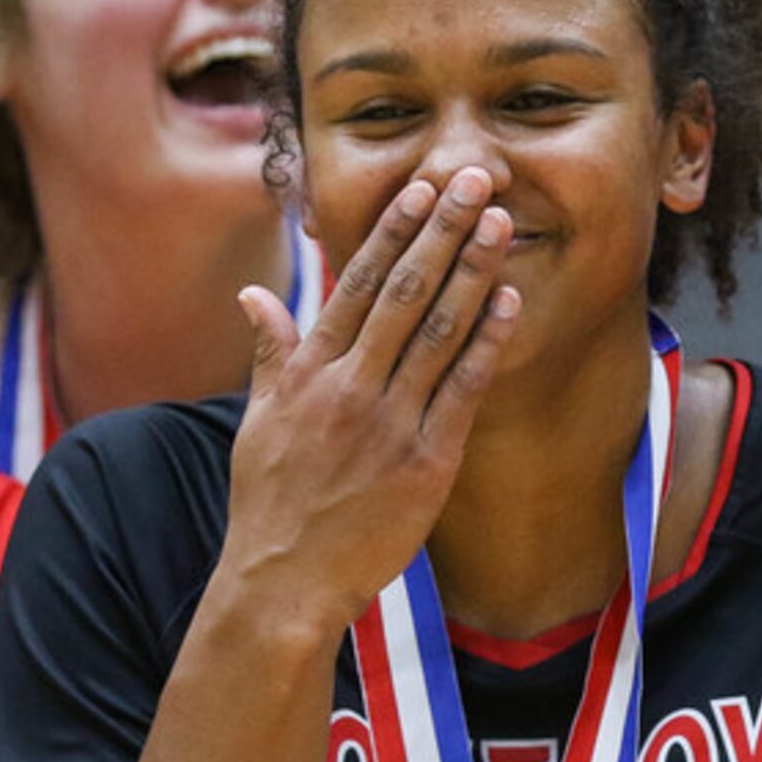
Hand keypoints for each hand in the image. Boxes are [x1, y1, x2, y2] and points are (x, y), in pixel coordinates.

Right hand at [216, 166, 516, 641]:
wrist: (283, 582)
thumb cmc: (270, 502)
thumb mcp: (257, 421)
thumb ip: (269, 354)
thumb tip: (253, 297)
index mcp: (307, 373)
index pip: (355, 285)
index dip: (392, 232)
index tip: (421, 189)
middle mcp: (348, 388)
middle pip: (404, 293)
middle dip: (443, 231)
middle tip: (477, 179)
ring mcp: (389, 424)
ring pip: (438, 331)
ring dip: (473, 271)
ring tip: (502, 222)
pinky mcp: (424, 463)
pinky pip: (462, 389)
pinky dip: (486, 342)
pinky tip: (508, 300)